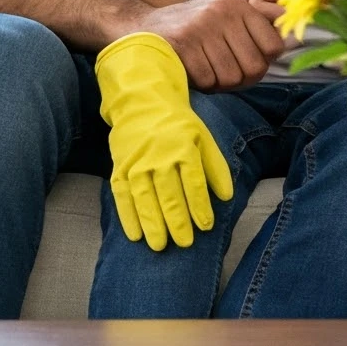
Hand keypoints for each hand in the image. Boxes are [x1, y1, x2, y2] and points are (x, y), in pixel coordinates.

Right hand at [95, 32, 235, 249]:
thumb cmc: (178, 122)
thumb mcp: (203, 136)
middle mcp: (159, 155)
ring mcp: (136, 161)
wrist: (142, 99)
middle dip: (177, 221)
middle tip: (184, 243)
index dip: (200, 206)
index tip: (205, 226)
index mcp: (183, 146)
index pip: (193, 182)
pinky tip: (134, 235)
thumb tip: (227, 197)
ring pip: (144, 197)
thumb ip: (215, 166)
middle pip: (168, 193)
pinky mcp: (119, 166)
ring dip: (152, 223)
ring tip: (159, 246)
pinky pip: (121, 194)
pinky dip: (127, 215)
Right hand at [138, 0, 281, 88]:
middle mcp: (223, 12)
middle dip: (241, 79)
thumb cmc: (191, 29)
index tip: (247, 62)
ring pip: (231, 77)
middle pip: (254, 67)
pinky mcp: (182, 43)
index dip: (263, 62)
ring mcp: (202, 27)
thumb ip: (255, 26)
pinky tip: (193, 71)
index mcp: (238, 5)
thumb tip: (294, 41)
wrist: (141, 28)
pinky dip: (201, 83)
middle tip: (226, 74)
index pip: (274, 46)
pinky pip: (207, 79)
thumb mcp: (224, 16)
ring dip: (219, 83)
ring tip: (207, 70)